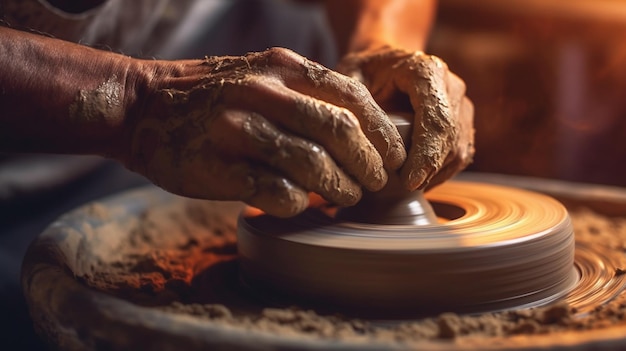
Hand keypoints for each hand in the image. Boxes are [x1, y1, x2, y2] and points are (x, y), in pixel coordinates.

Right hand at [123, 48, 405, 216]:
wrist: (144, 106)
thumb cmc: (214, 96)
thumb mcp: (263, 76)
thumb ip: (308, 96)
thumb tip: (363, 134)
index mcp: (282, 68)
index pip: (352, 98)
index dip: (382, 133)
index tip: (393, 158)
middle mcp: (263, 92)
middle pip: (339, 133)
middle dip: (368, 165)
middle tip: (375, 184)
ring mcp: (238, 129)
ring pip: (312, 164)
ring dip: (338, 188)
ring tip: (345, 197)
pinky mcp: (217, 167)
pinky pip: (275, 192)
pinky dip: (297, 203)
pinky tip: (299, 204)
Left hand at [337, 47, 474, 190]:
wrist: (384, 59)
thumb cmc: (365, 69)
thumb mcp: (350, 77)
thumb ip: (353, 103)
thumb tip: (358, 140)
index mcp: (426, 70)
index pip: (436, 119)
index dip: (426, 154)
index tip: (409, 182)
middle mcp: (451, 85)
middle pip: (452, 138)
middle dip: (430, 169)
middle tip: (403, 190)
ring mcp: (461, 103)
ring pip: (460, 150)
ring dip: (437, 174)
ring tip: (407, 188)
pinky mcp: (463, 121)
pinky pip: (460, 155)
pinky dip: (441, 172)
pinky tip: (418, 181)